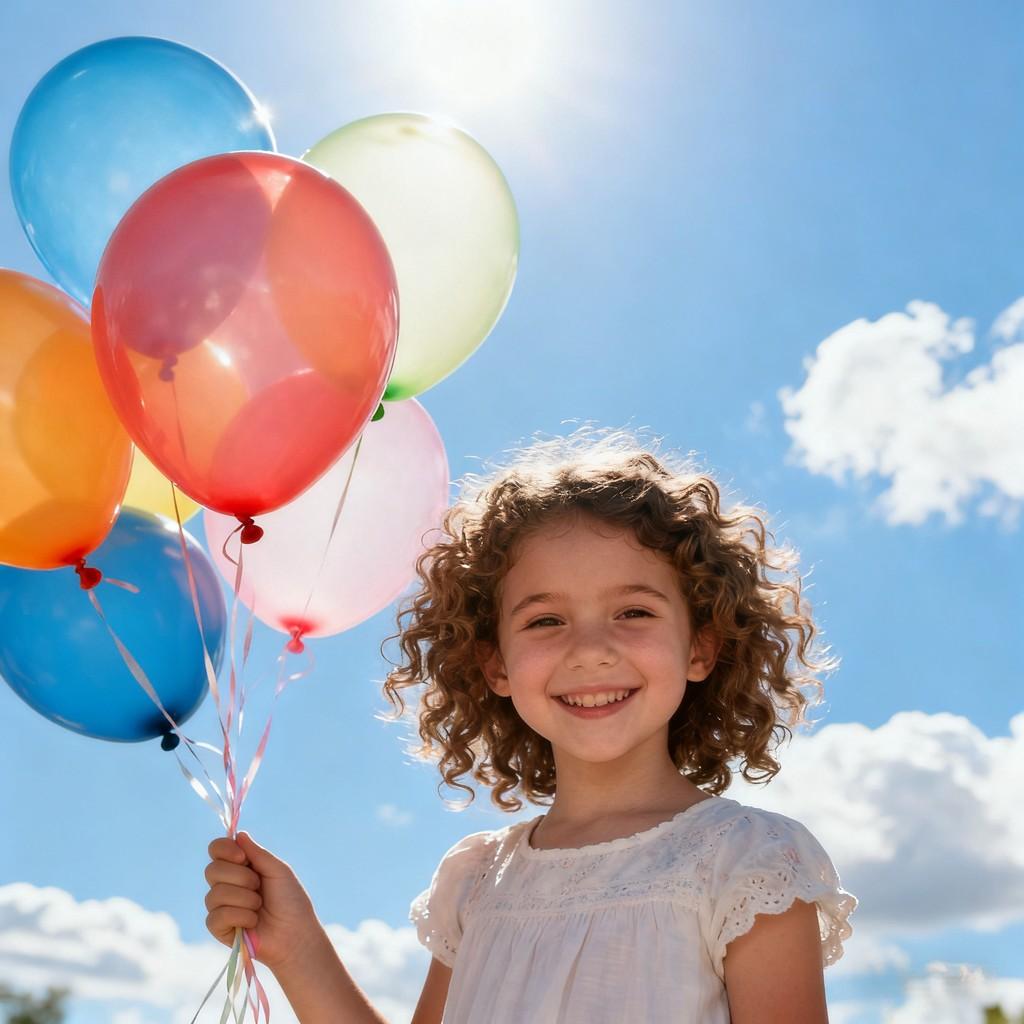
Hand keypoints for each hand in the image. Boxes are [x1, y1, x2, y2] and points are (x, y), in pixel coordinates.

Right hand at [204, 831, 324, 973]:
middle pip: (212, 870)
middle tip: (258, 886)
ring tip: (259, 906)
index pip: (216, 849)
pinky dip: (239, 916)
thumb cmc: (291, 900)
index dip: (224, 849)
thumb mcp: (278, 870)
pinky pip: (216, 916)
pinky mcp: (219, 928)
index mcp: (240, 866)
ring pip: (214, 894)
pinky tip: (252, 921)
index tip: (243, 857)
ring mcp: (221, 906)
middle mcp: (227, 883)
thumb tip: (239, 834)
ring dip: (244, 899)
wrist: (295, 933)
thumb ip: (257, 853)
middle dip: (240, 877)